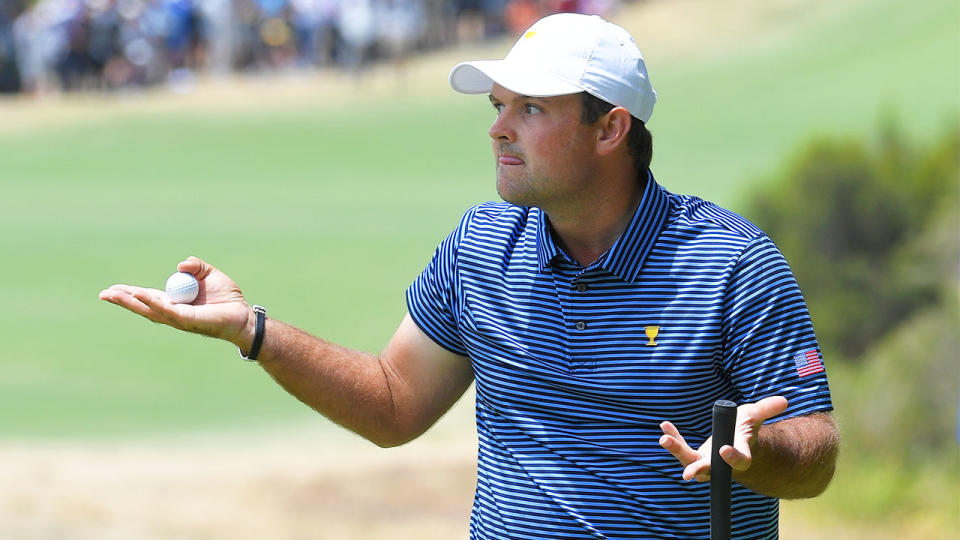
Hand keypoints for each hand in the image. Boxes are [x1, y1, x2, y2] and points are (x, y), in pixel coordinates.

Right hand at [99, 256, 253, 347]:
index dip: (130, 293)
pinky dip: (153, 302)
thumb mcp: (209, 274)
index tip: (112, 289)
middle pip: (142, 306)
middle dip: (122, 300)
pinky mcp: (186, 320)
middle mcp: (172, 311)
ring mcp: (177, 318)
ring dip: (131, 301)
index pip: (146, 296)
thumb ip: (195, 266)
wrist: (242, 313)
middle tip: (103, 294)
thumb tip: (181, 265)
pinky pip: (167, 310)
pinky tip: (141, 296)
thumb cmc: (226, 297)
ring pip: (149, 309)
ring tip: (113, 295)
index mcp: (174, 300)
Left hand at [658, 396, 788, 481]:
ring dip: (676, 450)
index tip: (724, 450)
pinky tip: (665, 426)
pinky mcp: (694, 456)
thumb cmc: (746, 430)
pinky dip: (674, 437)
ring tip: (664, 439)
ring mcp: (706, 462)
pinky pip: (681, 448)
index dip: (732, 457)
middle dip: (697, 470)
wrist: (736, 442)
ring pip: (689, 461)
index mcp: (741, 456)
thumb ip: (767, 409)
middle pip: (709, 469)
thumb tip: (783, 401)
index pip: (738, 461)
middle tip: (688, 473)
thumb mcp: (755, 416)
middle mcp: (721, 464)